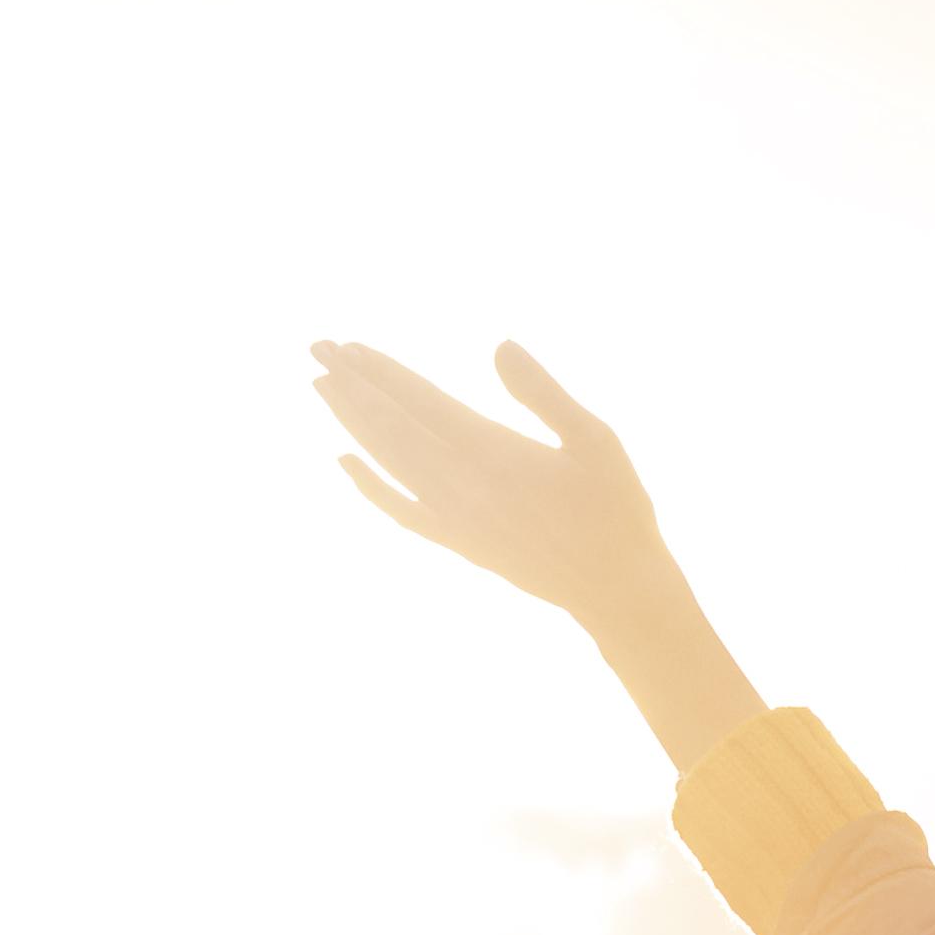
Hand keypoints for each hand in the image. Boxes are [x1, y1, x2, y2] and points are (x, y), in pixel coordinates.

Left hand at [310, 338, 676, 627]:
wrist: (617, 590)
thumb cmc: (616, 510)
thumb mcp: (595, 440)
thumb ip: (543, 392)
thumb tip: (498, 344)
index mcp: (493, 453)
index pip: (420, 402)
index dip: (382, 371)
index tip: (348, 345)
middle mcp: (462, 485)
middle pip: (392, 426)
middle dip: (353, 385)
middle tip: (317, 349)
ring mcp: (454, 517)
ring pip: (389, 461)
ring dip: (353, 422)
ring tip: (323, 387)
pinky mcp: (459, 543)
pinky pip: (400, 510)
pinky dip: (370, 485)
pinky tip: (344, 461)